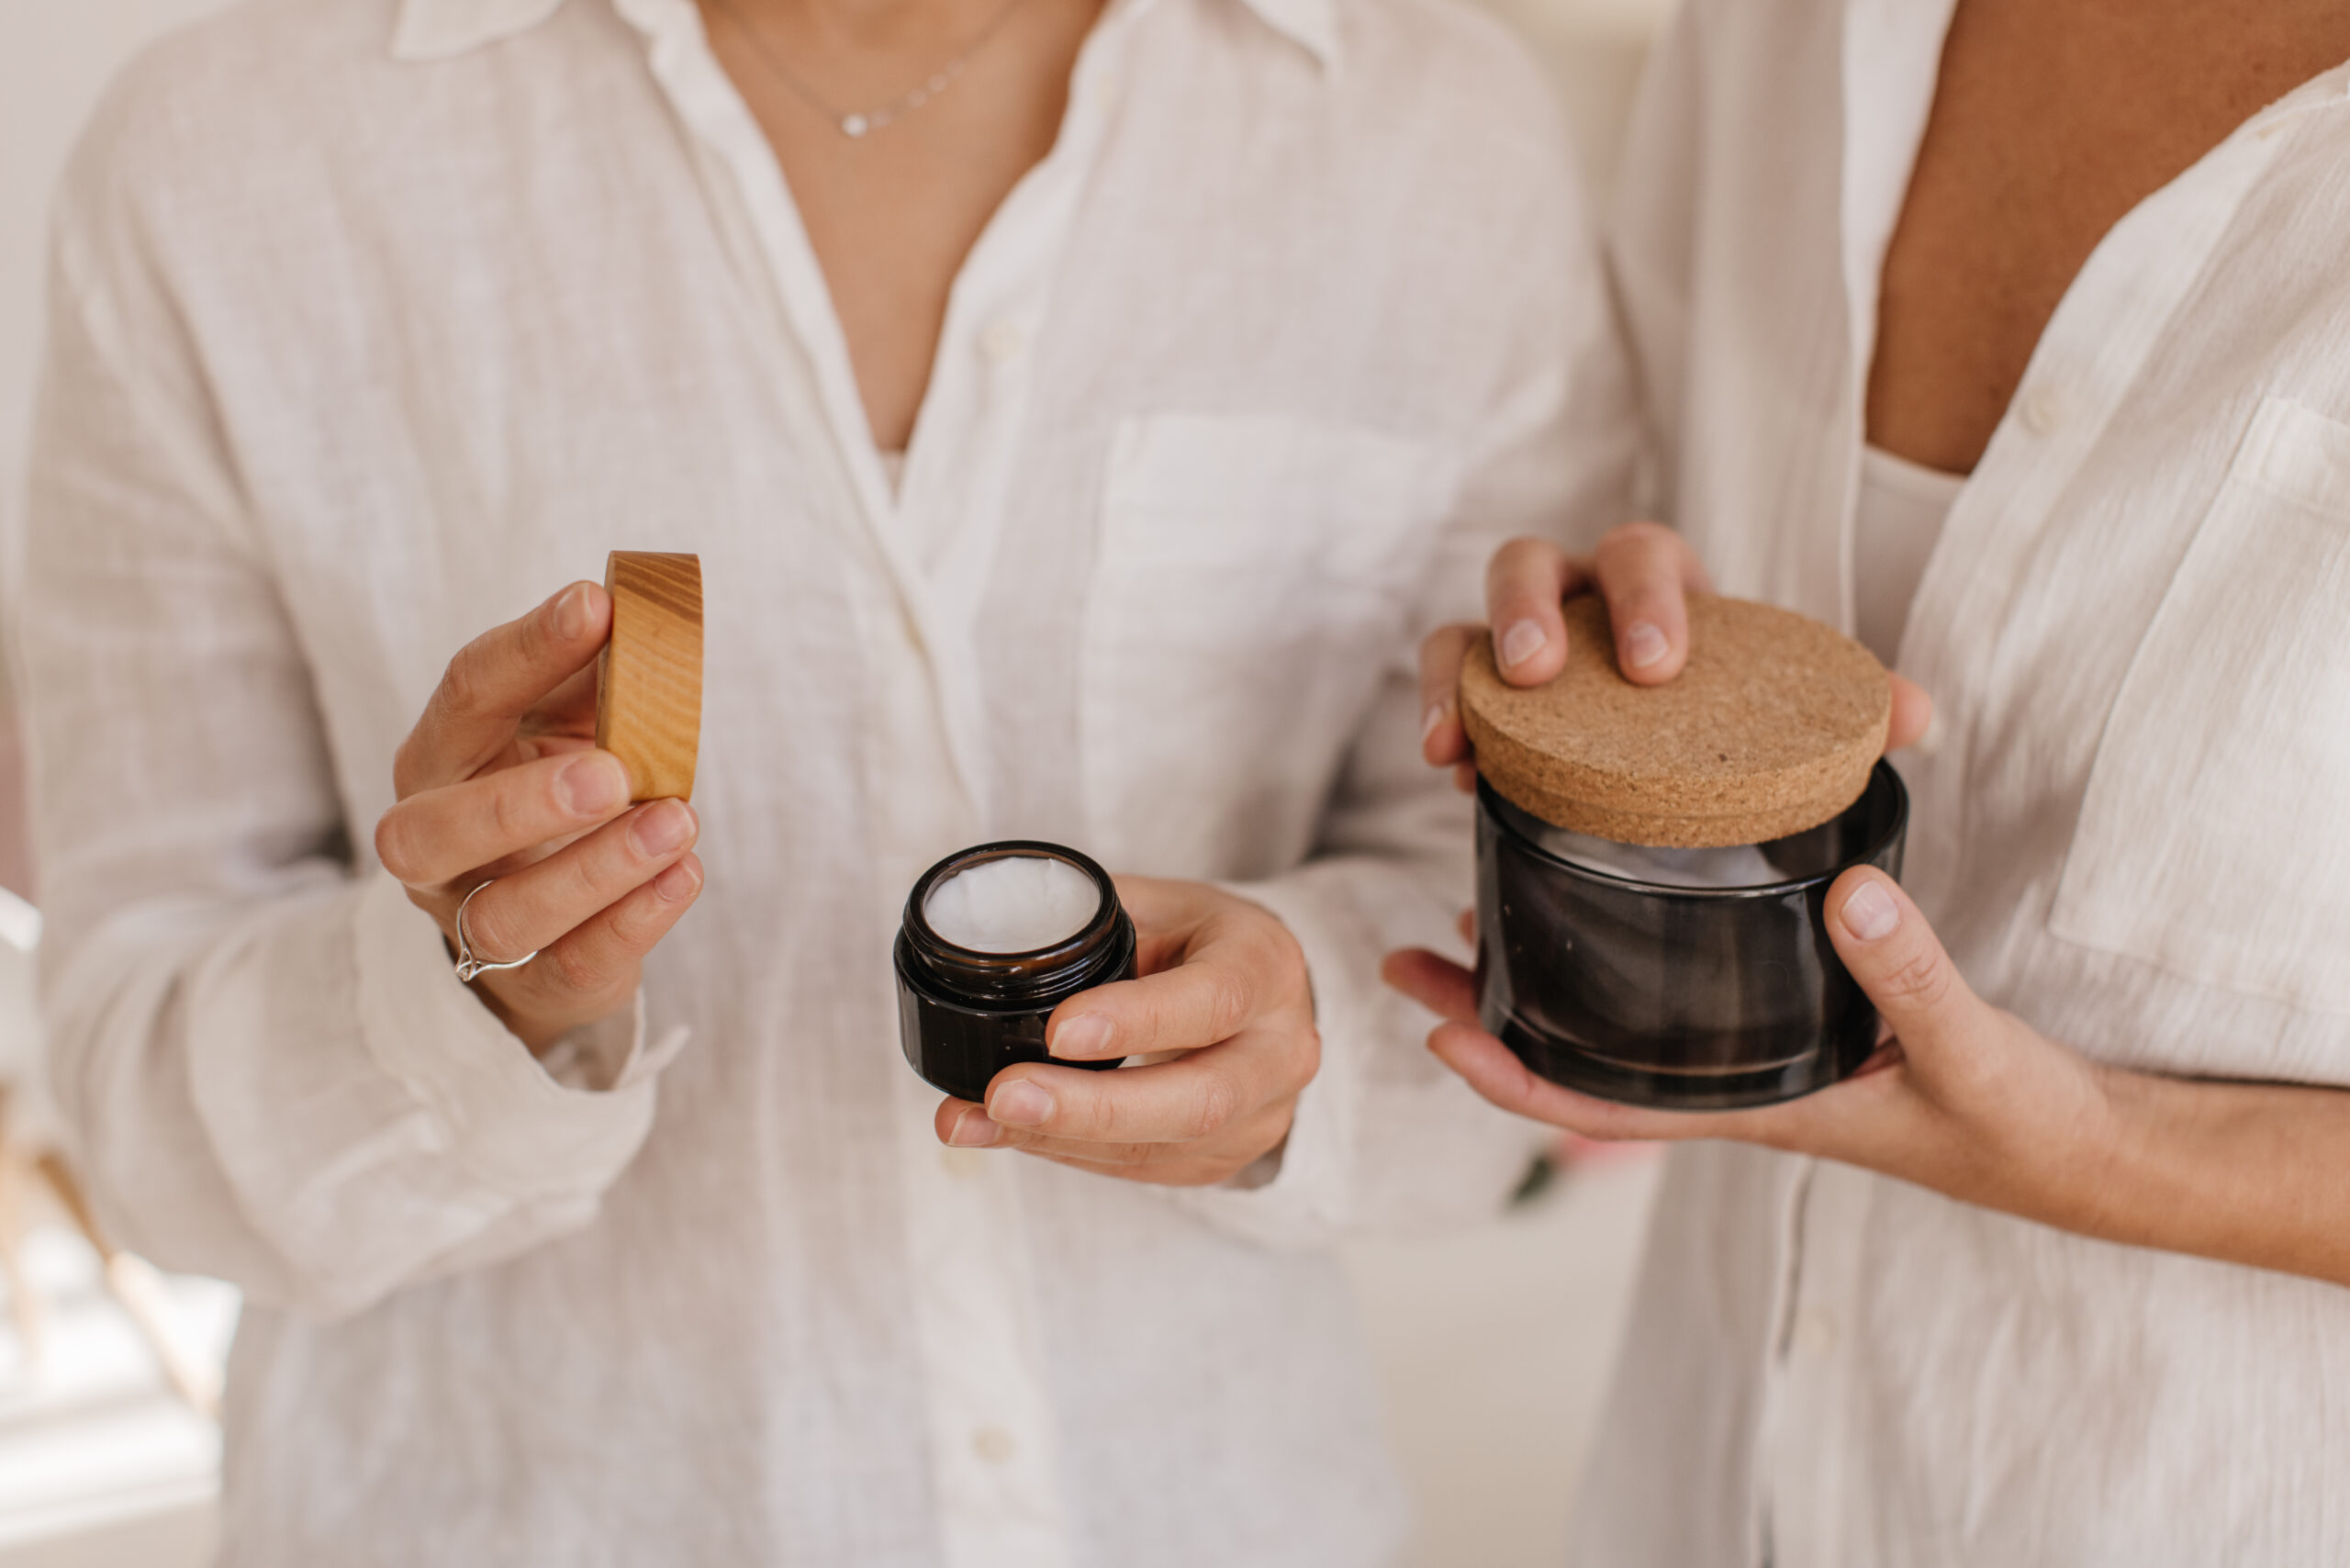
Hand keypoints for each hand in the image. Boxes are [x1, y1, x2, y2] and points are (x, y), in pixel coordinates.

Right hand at [373, 582, 704, 1053]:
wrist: (552, 917)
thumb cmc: (559, 789)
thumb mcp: (568, 723)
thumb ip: (594, 673)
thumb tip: (636, 608)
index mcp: (441, 757)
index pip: (466, 695)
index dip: (528, 649)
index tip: (597, 606)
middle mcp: (434, 845)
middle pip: (435, 832)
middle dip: (522, 803)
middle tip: (613, 774)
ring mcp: (473, 922)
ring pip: (506, 916)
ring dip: (595, 869)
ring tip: (676, 823)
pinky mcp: (537, 983)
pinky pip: (573, 964)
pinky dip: (632, 921)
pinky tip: (685, 874)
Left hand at [932, 877, 1317, 1186]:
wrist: (1261, 994)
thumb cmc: (1200, 940)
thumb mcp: (1162, 904)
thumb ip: (1096, 922)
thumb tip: (997, 943)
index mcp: (1265, 966)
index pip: (1214, 1001)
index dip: (1137, 1021)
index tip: (1057, 1031)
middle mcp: (1281, 1050)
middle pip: (1198, 1101)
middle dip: (1091, 1107)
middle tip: (1003, 1096)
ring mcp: (1262, 1115)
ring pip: (1163, 1147)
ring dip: (1060, 1139)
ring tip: (974, 1121)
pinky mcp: (1226, 1158)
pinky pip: (1143, 1168)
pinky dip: (1067, 1152)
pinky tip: (1012, 1133)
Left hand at [1383, 869, 2122, 1234]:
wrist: (2074, 1148)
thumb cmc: (2014, 1121)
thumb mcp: (1968, 1051)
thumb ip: (1914, 979)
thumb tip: (1848, 896)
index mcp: (1752, 1105)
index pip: (1598, 1106)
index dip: (1510, 1077)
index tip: (1434, 1028)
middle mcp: (1732, 1082)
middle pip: (1578, 1057)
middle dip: (1489, 1013)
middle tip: (1405, 949)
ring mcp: (1755, 1055)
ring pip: (1617, 1024)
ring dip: (1540, 978)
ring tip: (1468, 909)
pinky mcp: (1791, 1022)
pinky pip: (1678, 998)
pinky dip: (1620, 957)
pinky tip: (1607, 901)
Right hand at [1418, 523, 1935, 786]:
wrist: (1673, 759)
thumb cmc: (1724, 713)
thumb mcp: (1782, 707)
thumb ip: (1849, 708)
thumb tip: (1914, 714)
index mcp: (1656, 590)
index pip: (1642, 554)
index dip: (1646, 598)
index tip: (1657, 666)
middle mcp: (1572, 600)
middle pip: (1532, 562)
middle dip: (1530, 610)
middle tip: (1541, 673)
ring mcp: (1513, 646)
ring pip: (1464, 622)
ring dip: (1460, 670)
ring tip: (1456, 735)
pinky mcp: (1478, 699)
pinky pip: (1445, 687)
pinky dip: (1443, 717)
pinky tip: (1450, 767)